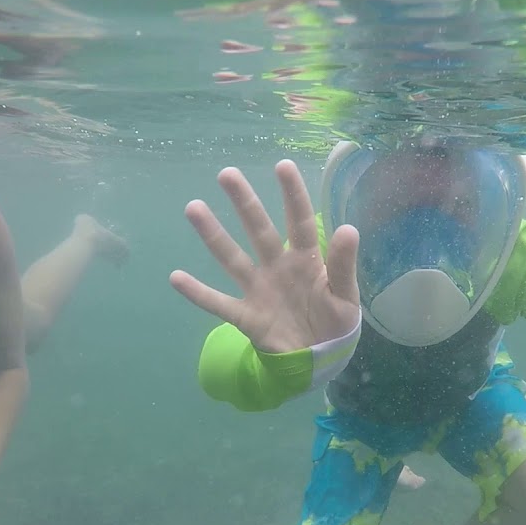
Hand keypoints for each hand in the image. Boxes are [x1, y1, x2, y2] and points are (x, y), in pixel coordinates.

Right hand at [169, 160, 360, 352]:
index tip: (282, 165)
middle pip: (259, 230)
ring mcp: (259, 290)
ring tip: (194, 208)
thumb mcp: (346, 296)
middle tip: (227, 174)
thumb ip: (344, 265)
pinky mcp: (247, 317)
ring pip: (233, 258)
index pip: (299, 221)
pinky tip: (176, 278)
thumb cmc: (335, 321)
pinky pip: (219, 304)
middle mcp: (278, 267)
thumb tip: (349, 228)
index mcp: (306, 259)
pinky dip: (198, 293)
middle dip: (245, 203)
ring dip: (213, 235)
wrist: (319, 359)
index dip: (292, 194)